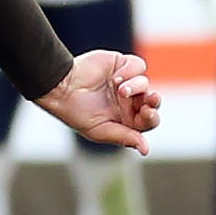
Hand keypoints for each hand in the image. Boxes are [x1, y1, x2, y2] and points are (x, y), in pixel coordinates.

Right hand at [35, 48, 160, 153]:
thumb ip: (125, 137)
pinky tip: (116, 77)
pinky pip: (138, 66)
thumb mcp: (100, 131)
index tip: (146, 113)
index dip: (151, 117)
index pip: (148, 120)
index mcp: (126, 119)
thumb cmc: (76, 112)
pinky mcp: (121, 64)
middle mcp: (128, 100)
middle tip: (151, 98)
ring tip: (120, 89)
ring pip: (145, 83)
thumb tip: (145, 150)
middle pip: (152, 101)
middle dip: (154, 101)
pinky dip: (131, 71)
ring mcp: (126, 81)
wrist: (61, 87)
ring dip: (136, 87)